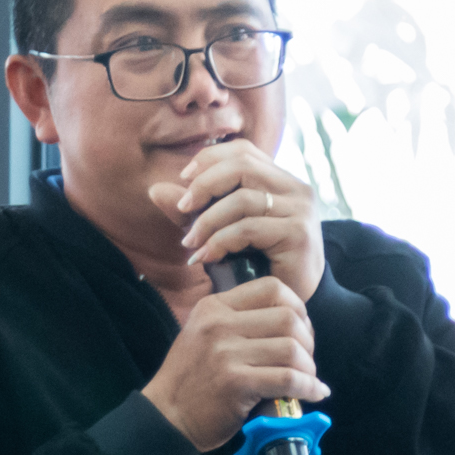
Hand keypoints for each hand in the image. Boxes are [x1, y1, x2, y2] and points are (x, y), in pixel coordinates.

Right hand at [141, 273, 330, 451]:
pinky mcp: (236, 383)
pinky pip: (287, 379)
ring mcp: (226, 353)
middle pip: (288, 318)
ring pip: (291, 349)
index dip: (297, 307)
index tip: (302, 329)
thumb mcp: (204, 334)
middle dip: (308, 341)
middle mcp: (219, 324)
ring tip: (308, 379)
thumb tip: (290, 321)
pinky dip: (308, 388)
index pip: (271, 288)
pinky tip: (315, 394)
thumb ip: (237, 321)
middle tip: (306, 359)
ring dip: (309, 368)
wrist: (167, 415)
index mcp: (214, 306)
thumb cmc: (191, 378)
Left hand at [153, 142, 324, 302]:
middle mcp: (296, 189)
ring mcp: (300, 210)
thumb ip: (194, 210)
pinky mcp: (298, 234)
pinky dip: (220, 241)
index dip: (210, 158)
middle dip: (204, 185)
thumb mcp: (220, 231)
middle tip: (183, 209)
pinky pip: (248, 228)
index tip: (183, 180)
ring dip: (207, 221)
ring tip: (190, 244)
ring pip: (242, 199)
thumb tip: (154, 189)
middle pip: (242, 165)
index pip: (243, 150)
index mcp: (280, 181)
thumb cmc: (255, 265)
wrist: (288, 304)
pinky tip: (206, 257)